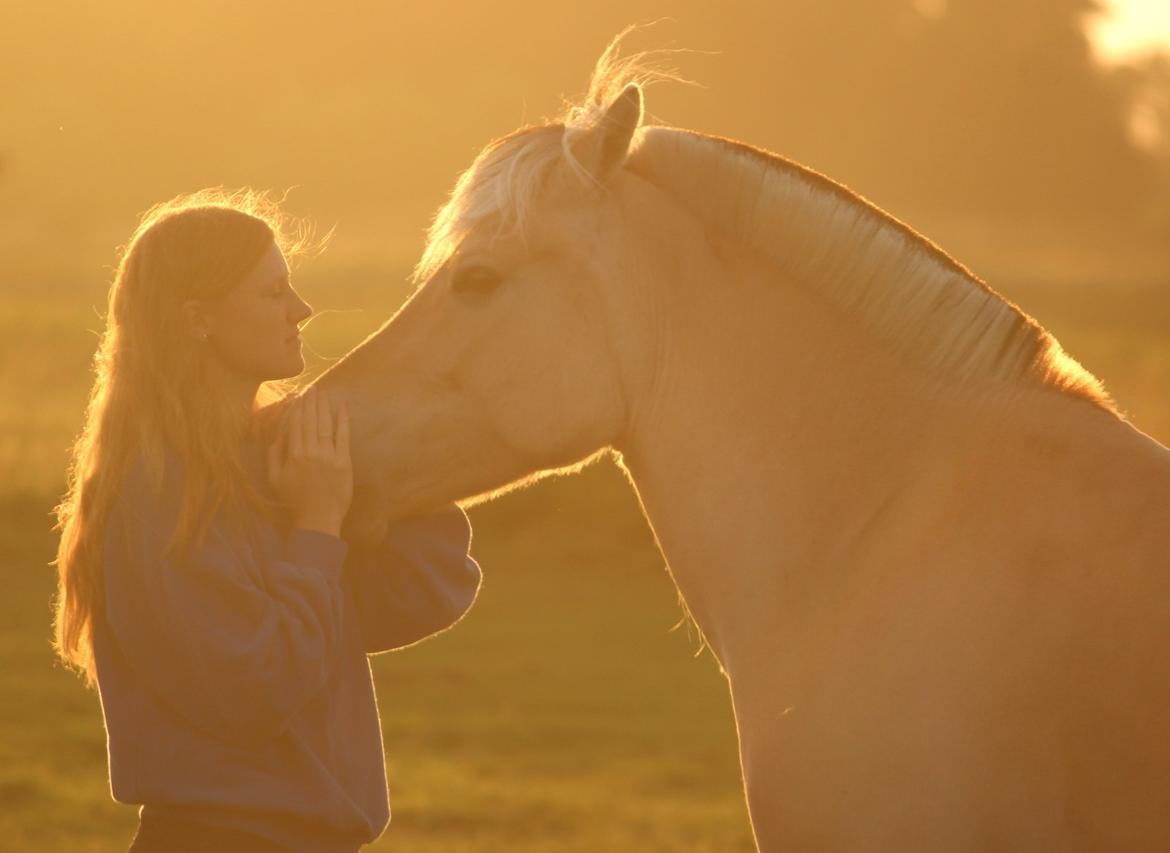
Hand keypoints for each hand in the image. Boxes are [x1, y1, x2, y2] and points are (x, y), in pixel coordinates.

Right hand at [267, 387, 352, 536]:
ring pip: (325, 425)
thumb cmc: (294, 500)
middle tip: (313, 388)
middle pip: (311, 421)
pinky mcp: (344, 462)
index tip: (299, 395)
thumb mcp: (275, 478)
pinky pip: (343, 436)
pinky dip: (343, 421)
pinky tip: (342, 408)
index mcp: (293, 454)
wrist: (318, 517)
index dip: (298, 408)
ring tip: (323, 393)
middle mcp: (311, 452)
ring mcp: (329, 456)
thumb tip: (278, 433)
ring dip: (324, 407)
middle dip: (311, 402)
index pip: (296, 424)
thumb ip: (273, 454)